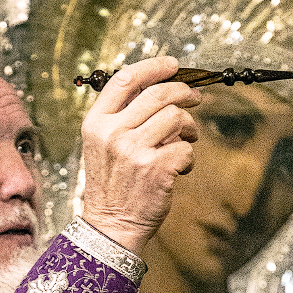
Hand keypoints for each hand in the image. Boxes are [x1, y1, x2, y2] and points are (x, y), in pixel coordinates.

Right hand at [80, 55, 200, 253]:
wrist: (110, 226)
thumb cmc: (111, 186)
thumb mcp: (102, 146)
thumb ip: (122, 117)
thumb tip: (157, 89)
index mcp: (96, 123)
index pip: (125, 79)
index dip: (153, 67)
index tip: (172, 65)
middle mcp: (113, 133)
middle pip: (158, 94)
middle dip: (184, 92)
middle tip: (196, 99)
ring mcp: (134, 150)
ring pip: (176, 118)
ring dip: (189, 128)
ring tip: (186, 140)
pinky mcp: (156, 169)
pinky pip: (185, 149)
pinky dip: (188, 158)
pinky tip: (180, 168)